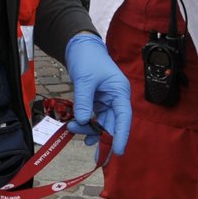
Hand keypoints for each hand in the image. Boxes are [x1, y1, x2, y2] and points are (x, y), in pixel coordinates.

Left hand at [64, 33, 131, 154]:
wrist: (79, 46)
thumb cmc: (87, 59)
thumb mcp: (85, 79)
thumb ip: (84, 101)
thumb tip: (84, 121)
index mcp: (120, 91)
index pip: (124, 118)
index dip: (121, 135)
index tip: (117, 151)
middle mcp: (116, 98)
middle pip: (112, 123)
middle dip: (101, 135)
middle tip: (91, 149)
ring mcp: (106, 100)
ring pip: (102, 122)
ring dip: (90, 129)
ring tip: (73, 129)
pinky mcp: (97, 100)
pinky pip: (94, 116)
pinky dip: (87, 123)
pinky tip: (79, 129)